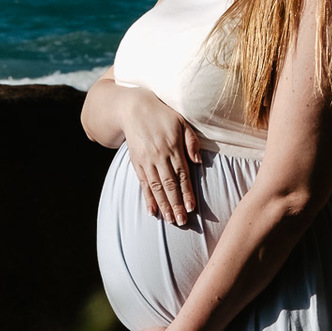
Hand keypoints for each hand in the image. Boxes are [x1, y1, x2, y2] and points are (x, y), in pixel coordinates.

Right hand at [120, 88, 204, 225]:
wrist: (133, 108)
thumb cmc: (162, 115)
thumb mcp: (181, 122)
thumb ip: (192, 141)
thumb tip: (199, 162)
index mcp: (172, 147)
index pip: (182, 174)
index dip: (187, 192)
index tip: (192, 208)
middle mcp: (159, 156)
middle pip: (169, 185)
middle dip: (176, 204)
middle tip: (182, 222)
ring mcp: (146, 160)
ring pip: (156, 187)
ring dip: (163, 205)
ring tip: (170, 220)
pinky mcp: (136, 162)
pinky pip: (142, 184)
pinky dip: (147, 198)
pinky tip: (152, 211)